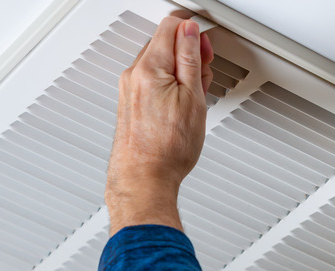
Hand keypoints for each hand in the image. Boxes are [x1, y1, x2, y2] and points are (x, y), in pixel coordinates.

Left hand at [105, 16, 213, 235]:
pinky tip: (180, 106)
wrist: (145, 180)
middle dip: (188, 53)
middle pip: (164, 43)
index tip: (205, 47)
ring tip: (194, 96)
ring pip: (159, 64)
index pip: (171, 26)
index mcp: (149, 68)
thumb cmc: (167, 149)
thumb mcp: (192, 98)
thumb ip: (190, 58)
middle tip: (203, 75)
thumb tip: (189, 32)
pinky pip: (152, 82)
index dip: (194, 33)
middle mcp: (134, 75)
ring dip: (180, 72)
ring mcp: (129, 90)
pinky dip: (169, 86)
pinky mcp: (130, 104)